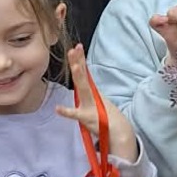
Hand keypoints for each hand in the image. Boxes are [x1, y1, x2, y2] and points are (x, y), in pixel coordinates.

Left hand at [56, 45, 137, 160]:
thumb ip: (87, 88)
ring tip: (75, 67)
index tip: (77, 47)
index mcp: (91, 91)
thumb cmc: (104, 115)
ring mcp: (89, 105)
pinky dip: (67, 112)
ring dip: (79, 78)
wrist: (118, 130)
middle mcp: (90, 95)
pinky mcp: (87, 118)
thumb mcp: (95, 99)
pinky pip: (75, 115)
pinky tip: (58, 109)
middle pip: (83, 76)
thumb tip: (82, 77)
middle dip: (79, 62)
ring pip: (83, 89)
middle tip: (75, 49)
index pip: (84, 72)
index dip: (80, 59)